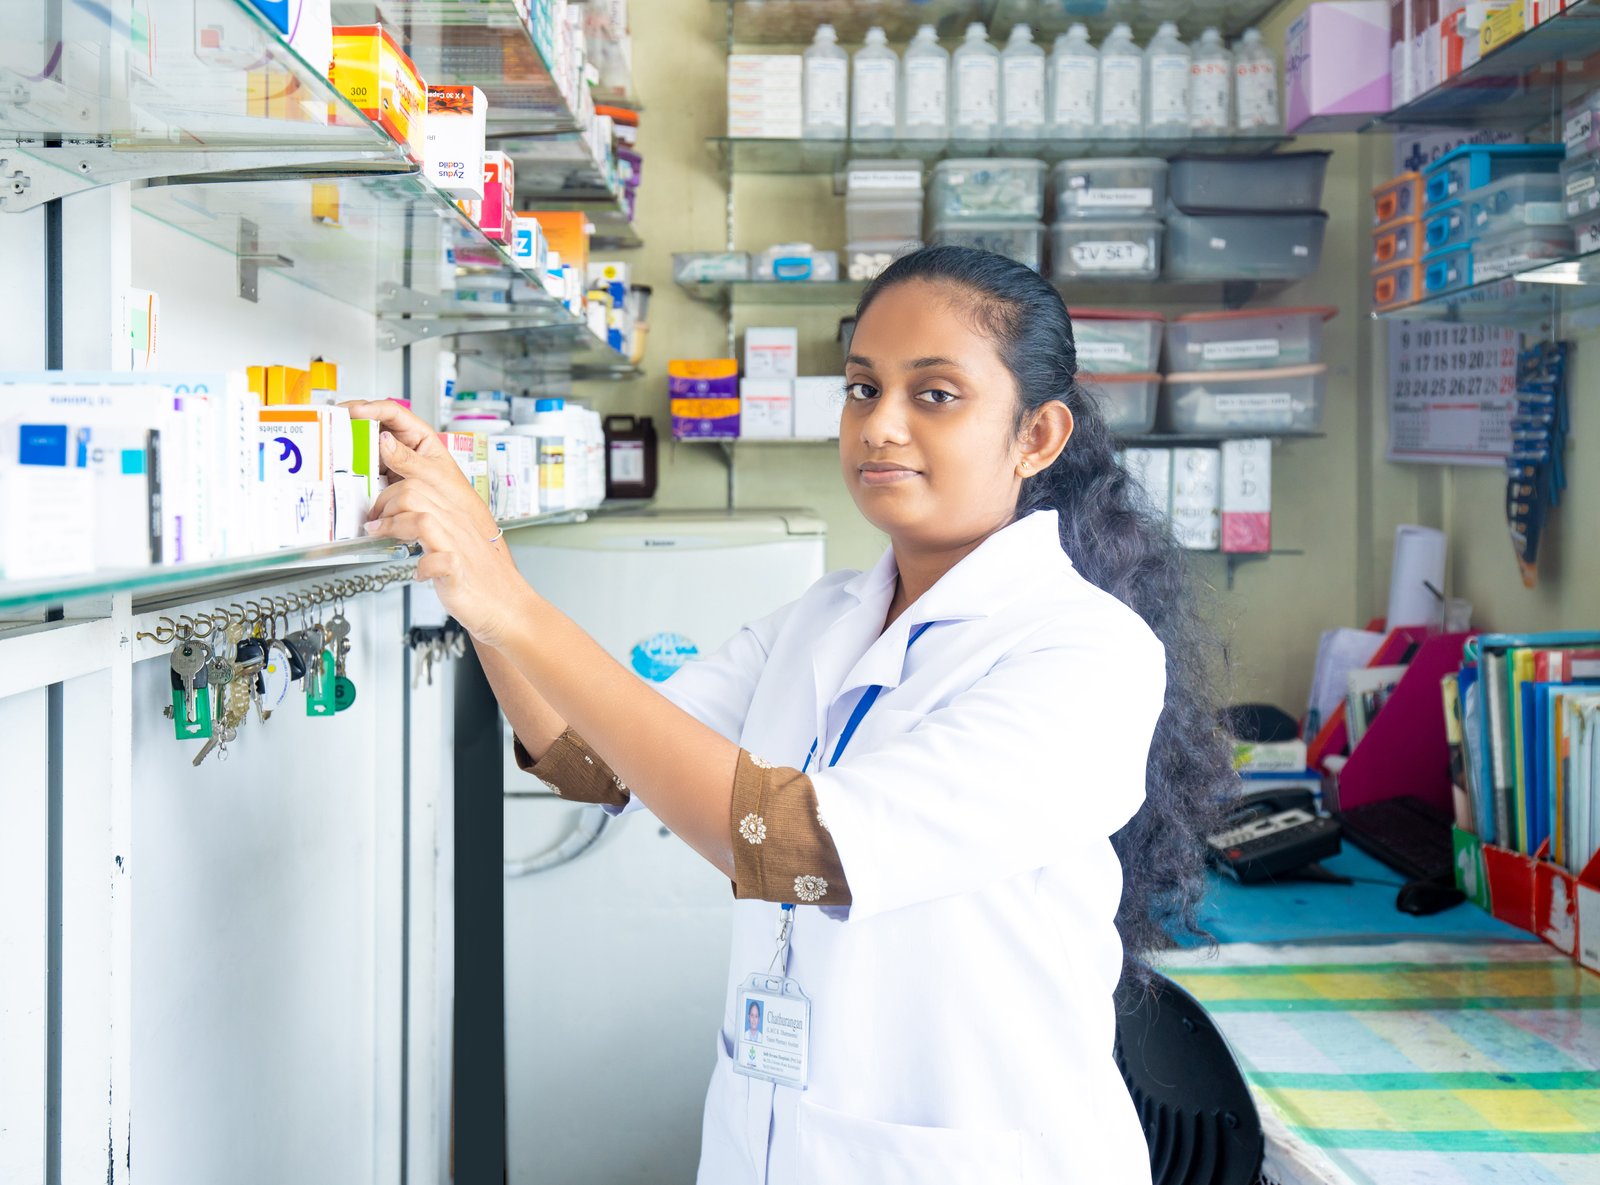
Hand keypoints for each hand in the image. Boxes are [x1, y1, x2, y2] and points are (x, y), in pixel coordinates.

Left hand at [345, 399, 531, 644]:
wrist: (509, 607)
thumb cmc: (478, 579)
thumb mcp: (450, 543)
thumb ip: (427, 524)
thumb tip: (397, 516)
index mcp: (454, 514)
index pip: (418, 480)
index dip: (388, 490)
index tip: (375, 507)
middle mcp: (457, 524)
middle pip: (413, 491)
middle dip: (383, 505)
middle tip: (373, 523)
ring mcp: (459, 546)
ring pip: (420, 517)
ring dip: (392, 527)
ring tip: (381, 538)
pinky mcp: (459, 571)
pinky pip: (436, 561)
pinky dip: (421, 568)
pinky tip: (417, 573)